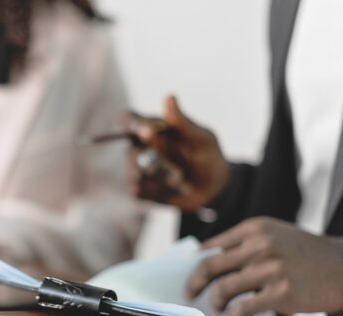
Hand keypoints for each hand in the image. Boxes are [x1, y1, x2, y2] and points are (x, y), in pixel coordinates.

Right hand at [126, 96, 230, 210]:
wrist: (213, 189)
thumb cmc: (208, 156)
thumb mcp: (202, 139)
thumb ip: (183, 122)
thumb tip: (169, 96)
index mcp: (152, 128)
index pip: (129, 119)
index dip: (131, 123)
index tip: (146, 132)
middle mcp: (140, 147)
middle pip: (130, 151)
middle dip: (154, 162)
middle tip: (177, 172)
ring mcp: (137, 169)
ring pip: (134, 173)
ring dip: (161, 179)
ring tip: (180, 181)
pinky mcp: (139, 189)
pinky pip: (138, 191)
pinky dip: (157, 192)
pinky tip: (172, 190)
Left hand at [186, 217, 342, 315]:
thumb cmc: (305, 252)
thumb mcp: (274, 233)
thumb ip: (244, 243)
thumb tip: (207, 258)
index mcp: (253, 228)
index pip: (212, 247)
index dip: (195, 264)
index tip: (189, 275)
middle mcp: (259, 245)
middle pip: (210, 266)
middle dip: (194, 283)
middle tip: (190, 293)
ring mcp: (270, 269)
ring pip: (223, 288)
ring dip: (215, 301)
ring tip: (218, 306)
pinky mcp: (281, 292)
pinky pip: (244, 307)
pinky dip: (234, 314)